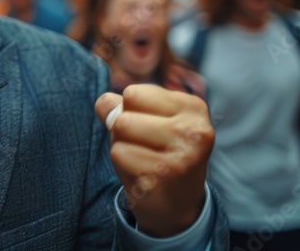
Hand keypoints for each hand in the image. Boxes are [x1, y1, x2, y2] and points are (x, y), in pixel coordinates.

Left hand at [95, 84, 213, 237]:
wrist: (178, 206)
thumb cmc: (158, 156)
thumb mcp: (148, 122)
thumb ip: (123, 106)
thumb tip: (104, 102)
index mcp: (193, 107)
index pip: (133, 93)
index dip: (129, 112)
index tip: (149, 130)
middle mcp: (194, 127)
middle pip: (124, 113)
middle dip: (123, 131)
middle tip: (145, 150)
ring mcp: (183, 152)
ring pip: (120, 129)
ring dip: (121, 148)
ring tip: (143, 161)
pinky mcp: (166, 173)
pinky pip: (119, 154)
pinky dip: (122, 166)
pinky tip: (143, 176)